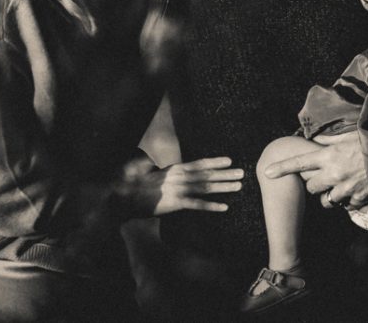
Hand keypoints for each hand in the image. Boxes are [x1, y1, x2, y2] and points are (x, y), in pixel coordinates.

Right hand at [120, 155, 243, 216]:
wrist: (125, 197)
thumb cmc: (138, 187)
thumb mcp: (155, 175)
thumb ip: (169, 173)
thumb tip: (174, 169)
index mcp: (175, 169)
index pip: (199, 163)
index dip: (215, 161)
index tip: (229, 160)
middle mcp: (179, 176)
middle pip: (207, 174)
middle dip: (225, 173)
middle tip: (242, 173)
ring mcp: (178, 189)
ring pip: (205, 187)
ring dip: (223, 187)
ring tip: (238, 186)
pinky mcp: (175, 203)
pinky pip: (197, 204)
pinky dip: (211, 205)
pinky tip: (224, 207)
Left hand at [263, 138, 367, 208]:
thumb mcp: (347, 136)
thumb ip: (328, 140)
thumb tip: (314, 139)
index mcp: (328, 156)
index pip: (299, 162)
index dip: (281, 168)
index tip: (266, 172)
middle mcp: (333, 174)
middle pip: (311, 187)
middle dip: (314, 184)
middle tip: (324, 177)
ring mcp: (346, 188)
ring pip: (325, 201)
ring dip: (329, 195)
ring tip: (338, 186)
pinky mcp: (358, 199)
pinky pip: (344, 206)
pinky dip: (346, 201)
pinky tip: (353, 191)